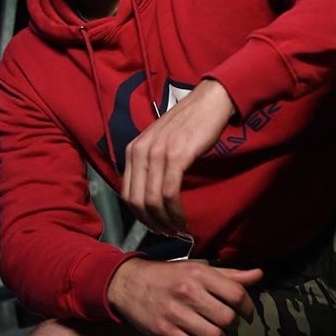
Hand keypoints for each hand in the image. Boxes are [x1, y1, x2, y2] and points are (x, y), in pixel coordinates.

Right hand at [108, 258, 263, 335]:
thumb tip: (259, 275)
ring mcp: (175, 313)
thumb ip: (230, 276)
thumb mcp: (198, 269)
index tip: (245, 312)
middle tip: (226, 323)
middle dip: (232, 325)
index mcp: (199, 274)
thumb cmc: (169, 276)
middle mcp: (188, 292)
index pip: (236, 295)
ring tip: (213, 332)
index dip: (247, 307)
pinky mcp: (164, 331)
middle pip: (227, 319)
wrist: (128, 283)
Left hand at [121, 78, 234, 235]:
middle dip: (150, 223)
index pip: (126, 193)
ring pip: (152, 200)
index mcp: (133, 149)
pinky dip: (175, 211)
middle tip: (165, 233)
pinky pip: (169, 192)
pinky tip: (182, 218)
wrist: (209, 103)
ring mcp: (157, 153)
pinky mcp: (177, 156)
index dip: (138, 216)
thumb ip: (150, 163)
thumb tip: (148, 193)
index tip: (154, 225)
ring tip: (176, 229)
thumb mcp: (160, 142)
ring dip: (164, 221)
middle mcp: (140, 151)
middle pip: (136, 201)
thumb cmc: (189, 124)